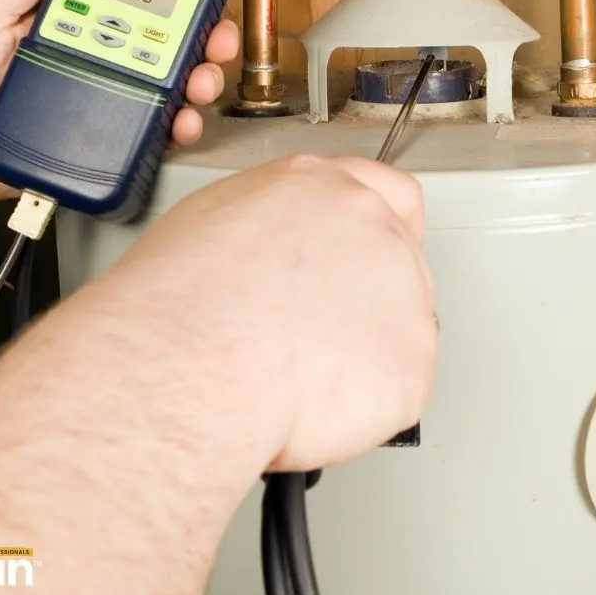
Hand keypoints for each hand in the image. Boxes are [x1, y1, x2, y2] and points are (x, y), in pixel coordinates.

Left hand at [0, 0, 239, 205]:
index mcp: (77, 12)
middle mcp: (102, 49)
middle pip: (173, 36)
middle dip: (207, 34)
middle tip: (214, 37)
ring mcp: (112, 91)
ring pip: (176, 81)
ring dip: (201, 79)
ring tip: (198, 83)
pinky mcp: (113, 133)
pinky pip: (158, 127)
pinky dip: (180, 126)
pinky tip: (180, 122)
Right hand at [109, 153, 437, 472]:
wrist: (197, 361)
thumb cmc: (183, 301)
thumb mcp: (208, 221)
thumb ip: (267, 226)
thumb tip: (266, 254)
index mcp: (320, 188)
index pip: (385, 191)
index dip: (376, 229)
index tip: (364, 256)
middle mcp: (370, 226)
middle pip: (397, 257)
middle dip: (364, 298)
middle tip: (316, 334)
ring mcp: (403, 290)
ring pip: (399, 328)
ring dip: (362, 353)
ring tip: (298, 374)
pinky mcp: (412, 359)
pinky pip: (395, 390)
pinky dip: (361, 406)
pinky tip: (314, 403)